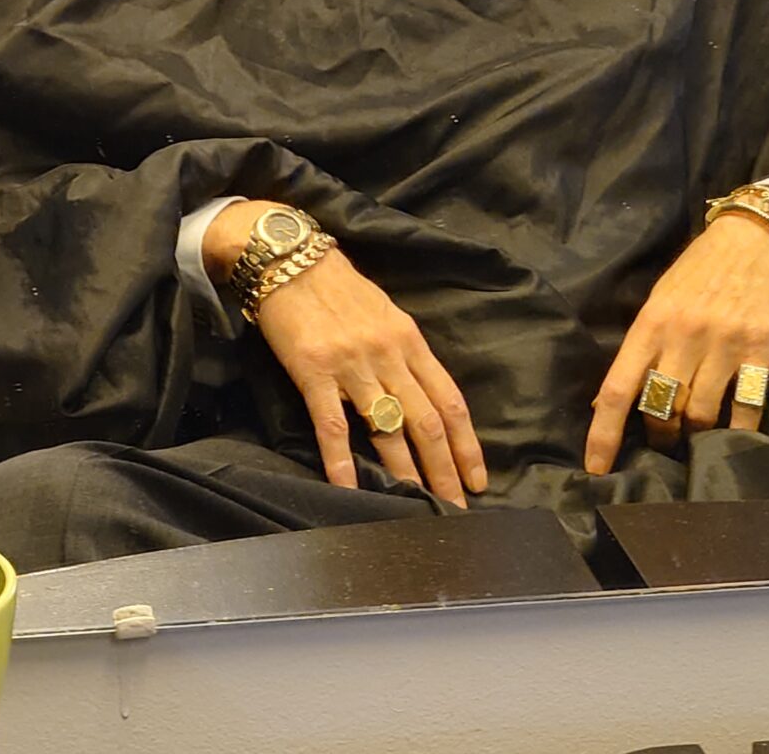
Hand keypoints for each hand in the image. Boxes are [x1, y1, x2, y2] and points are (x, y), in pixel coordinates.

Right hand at [203, 202, 485, 504]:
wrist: (291, 259)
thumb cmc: (340, 288)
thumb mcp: (385, 314)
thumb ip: (404, 354)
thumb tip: (423, 398)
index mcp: (410, 340)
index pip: (449, 400)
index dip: (466, 444)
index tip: (477, 479)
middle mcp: (389, 354)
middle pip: (426, 421)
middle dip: (443, 470)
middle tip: (455, 509)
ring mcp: (352, 364)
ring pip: (387, 428)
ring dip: (405, 474)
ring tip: (417, 509)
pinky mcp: (314, 371)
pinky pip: (332, 425)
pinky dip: (342, 462)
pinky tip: (349, 491)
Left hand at [584, 213, 768, 474]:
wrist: (758, 234)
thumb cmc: (702, 267)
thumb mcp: (662, 297)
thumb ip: (642, 346)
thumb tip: (608, 402)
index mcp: (652, 321)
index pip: (619, 388)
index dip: (605, 433)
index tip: (597, 470)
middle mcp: (684, 335)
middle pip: (661, 409)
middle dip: (659, 436)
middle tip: (665, 441)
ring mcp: (724, 342)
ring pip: (701, 416)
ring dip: (697, 435)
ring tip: (699, 434)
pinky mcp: (761, 348)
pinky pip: (746, 409)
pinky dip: (739, 432)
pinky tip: (736, 434)